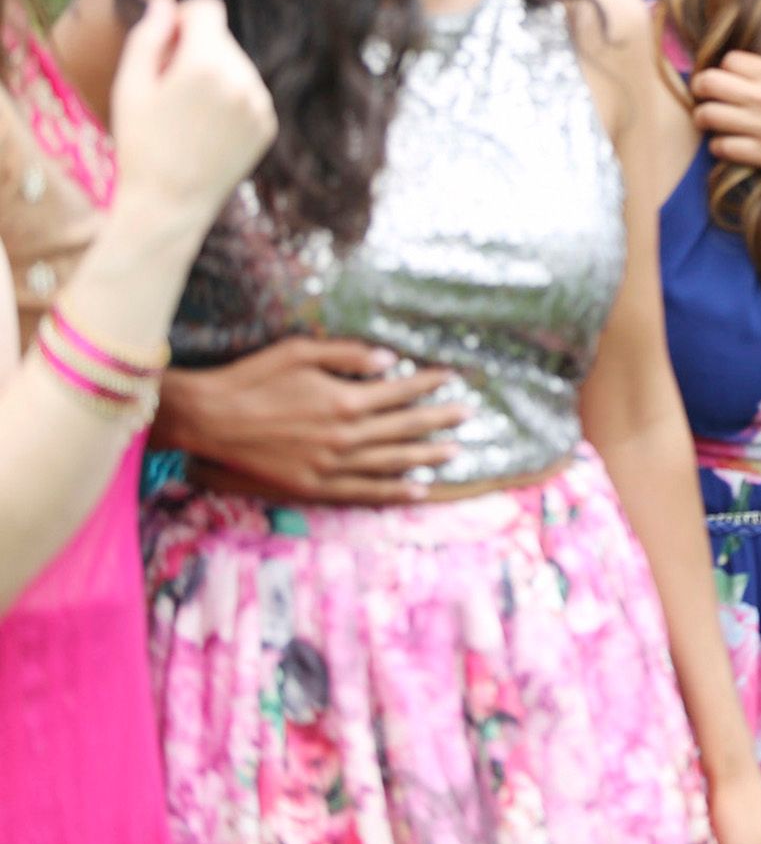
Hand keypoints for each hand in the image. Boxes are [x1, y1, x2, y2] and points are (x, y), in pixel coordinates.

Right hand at [108, 0, 274, 231]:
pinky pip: (248, 92)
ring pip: (237, 65)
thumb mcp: (131, 84)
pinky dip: (229, 98)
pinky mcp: (268, 124)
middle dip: (194, 50)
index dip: (183, 17)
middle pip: (221, 38)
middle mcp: (243, 79)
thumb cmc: (140, 142)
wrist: (170, 203)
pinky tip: (205, 128)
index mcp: (207, 63)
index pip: (208, 9)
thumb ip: (149, 35)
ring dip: (213, 74)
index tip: (165, 39)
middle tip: (166, 88)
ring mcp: (261, 104)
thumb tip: (165, 1)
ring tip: (185, 112)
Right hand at [156, 338, 466, 502]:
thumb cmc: (252, 378)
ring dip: (427, 456)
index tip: (450, 378)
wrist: (208, 419)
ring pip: (392, 462)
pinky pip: (364, 492)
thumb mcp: (300, 351)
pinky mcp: (314, 487)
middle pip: (405, 427)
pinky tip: (418, 490)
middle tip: (470, 415)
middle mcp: (345, 436)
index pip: (400, 390)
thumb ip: (349, 355)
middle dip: (440, 419)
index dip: (427, 383)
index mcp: (345, 400)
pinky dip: (394, 492)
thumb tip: (391, 359)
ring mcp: (331, 465)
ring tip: (456, 452)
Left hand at [688, 52, 760, 198]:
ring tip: (715, 126)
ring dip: (705, 120)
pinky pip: (722, 147)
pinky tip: (730, 148)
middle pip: (709, 81)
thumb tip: (746, 79)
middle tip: (707, 101)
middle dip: (701, 91)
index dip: (722, 71)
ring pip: (708, 114)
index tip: (725, 84)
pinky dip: (720, 147)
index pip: (730, 60)